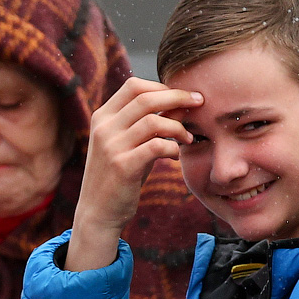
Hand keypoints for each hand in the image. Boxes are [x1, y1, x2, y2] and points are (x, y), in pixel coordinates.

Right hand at [66, 77, 202, 270]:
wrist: (98, 213)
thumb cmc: (118, 176)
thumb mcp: (127, 145)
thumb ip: (145, 125)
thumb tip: (179, 105)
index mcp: (103, 117)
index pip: (134, 86)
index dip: (162, 87)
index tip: (183, 96)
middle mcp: (104, 127)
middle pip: (146, 98)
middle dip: (178, 97)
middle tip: (199, 103)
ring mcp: (111, 146)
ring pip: (154, 121)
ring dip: (178, 127)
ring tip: (188, 138)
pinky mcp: (122, 166)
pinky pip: (156, 146)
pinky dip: (172, 147)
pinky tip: (175, 155)